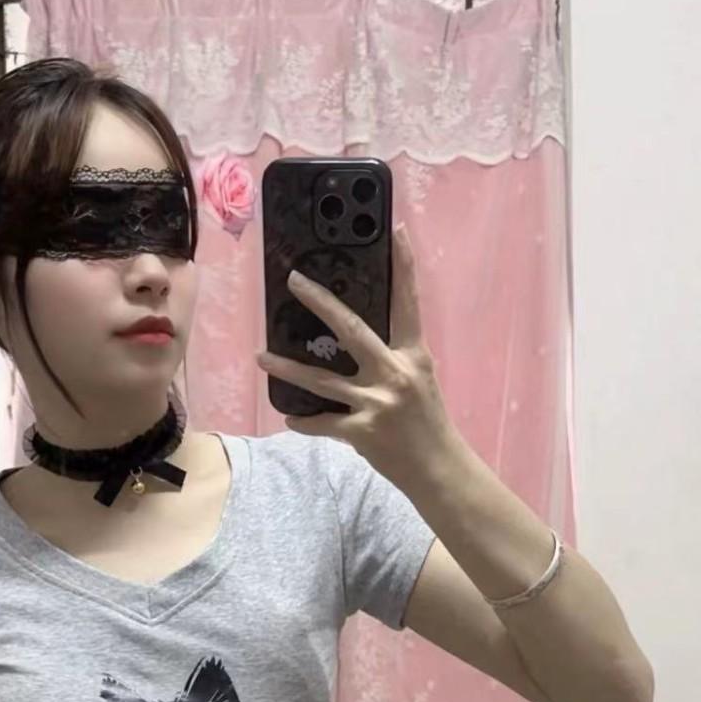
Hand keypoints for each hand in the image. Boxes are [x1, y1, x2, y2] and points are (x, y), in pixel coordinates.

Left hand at [256, 223, 458, 487]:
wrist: (439, 470)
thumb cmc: (429, 423)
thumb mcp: (420, 381)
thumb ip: (393, 360)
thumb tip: (359, 342)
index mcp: (414, 356)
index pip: (408, 303)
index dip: (404, 267)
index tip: (398, 231)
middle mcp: (394, 373)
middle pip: (351, 329)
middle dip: (320, 302)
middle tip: (294, 281)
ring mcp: (376, 403)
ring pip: (322, 380)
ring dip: (288, 369)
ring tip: (260, 358)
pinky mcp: (362, 432)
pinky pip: (323, 423)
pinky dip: (305, 420)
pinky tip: (291, 416)